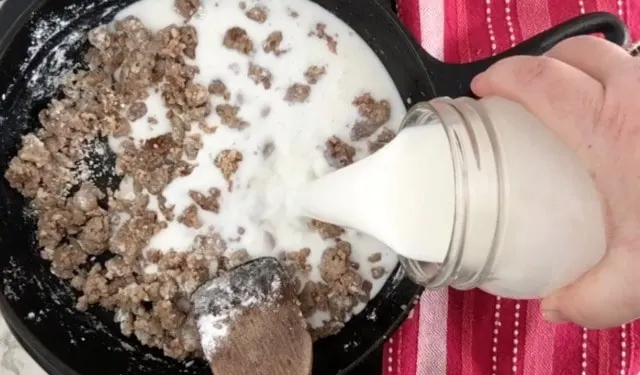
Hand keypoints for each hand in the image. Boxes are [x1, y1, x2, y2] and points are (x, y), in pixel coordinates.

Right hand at [471, 35, 639, 328]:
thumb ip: (591, 298)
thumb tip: (556, 305)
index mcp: (604, 126)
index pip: (537, 79)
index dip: (502, 77)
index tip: (482, 91)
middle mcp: (635, 94)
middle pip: (573, 53)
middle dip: (537, 63)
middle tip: (518, 94)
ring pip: (611, 56)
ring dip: (577, 68)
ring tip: (563, 100)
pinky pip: (639, 73)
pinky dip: (616, 83)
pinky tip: (616, 120)